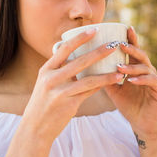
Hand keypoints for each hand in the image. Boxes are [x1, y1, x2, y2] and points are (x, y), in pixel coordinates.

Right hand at [22, 28, 123, 142]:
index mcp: (46, 70)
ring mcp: (60, 92)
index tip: (94, 30)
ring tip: (120, 66)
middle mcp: (51, 78)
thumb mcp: (46, 83)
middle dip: (98, 52)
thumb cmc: (43, 103)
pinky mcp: (69, 104)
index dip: (80, 38)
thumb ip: (59, 71)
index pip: (64, 49)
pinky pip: (89, 92)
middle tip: (113, 45)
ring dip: (106, 72)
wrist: (35, 127)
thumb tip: (79, 58)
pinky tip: (114, 81)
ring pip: (88, 78)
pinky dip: (102, 85)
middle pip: (79, 61)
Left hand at [104, 26, 156, 136]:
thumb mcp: (113, 89)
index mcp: (137, 68)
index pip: (134, 50)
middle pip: (142, 55)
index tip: (124, 27)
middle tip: (121, 44)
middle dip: (132, 48)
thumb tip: (88, 65)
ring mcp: (155, 80)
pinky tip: (132, 80)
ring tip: (120, 67)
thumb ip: (105, 77)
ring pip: (146, 67)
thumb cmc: (127, 104)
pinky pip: (153, 82)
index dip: (131, 39)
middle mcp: (147, 71)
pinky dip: (142, 79)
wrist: (141, 125)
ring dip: (132, 66)